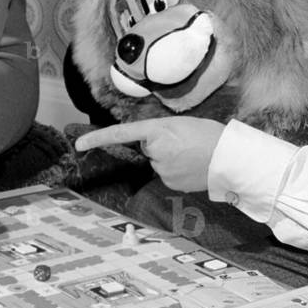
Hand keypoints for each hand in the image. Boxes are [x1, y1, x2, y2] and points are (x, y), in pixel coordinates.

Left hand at [75, 117, 224, 191]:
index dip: (98, 139)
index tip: (78, 145)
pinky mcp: (169, 183)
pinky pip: (167, 175)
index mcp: (158, 129)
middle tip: (184, 141)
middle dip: (161, 145)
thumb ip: (161, 133)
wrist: (229, 157)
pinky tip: (192, 166)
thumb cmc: (209, 134)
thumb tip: (152, 147)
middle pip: (148, 148)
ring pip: (158, 162)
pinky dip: (176, 171)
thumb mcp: (182, 125)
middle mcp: (156, 150)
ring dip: (170, 158)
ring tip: (191, 154)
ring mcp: (162, 169)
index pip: (121, 134)